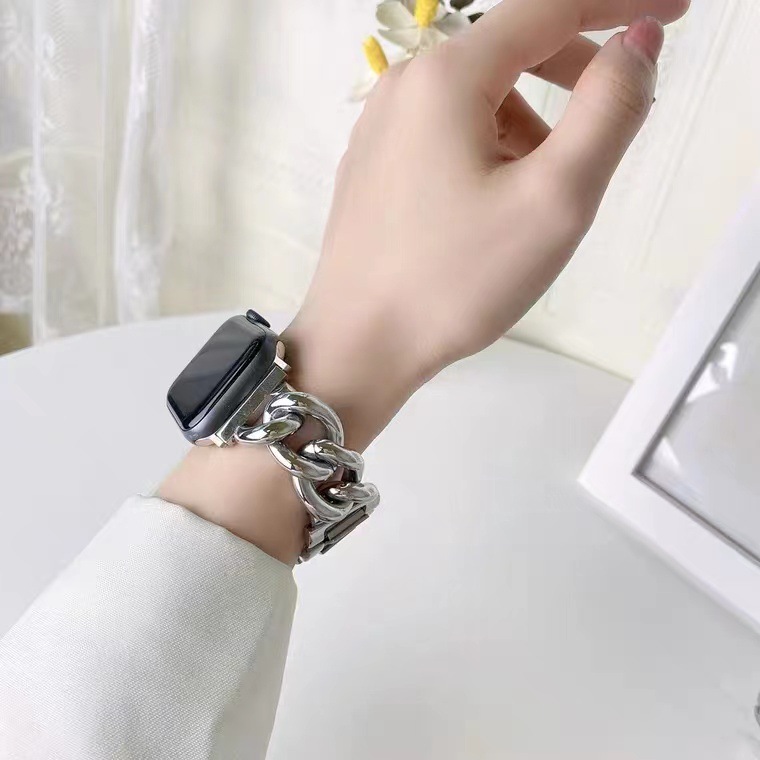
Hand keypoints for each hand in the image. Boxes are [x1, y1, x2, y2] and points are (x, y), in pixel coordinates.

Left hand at [285, 0, 688, 448]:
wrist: (358, 346)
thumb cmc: (455, 281)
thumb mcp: (554, 198)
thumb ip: (609, 109)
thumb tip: (637, 40)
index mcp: (446, 77)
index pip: (550, 8)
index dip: (621, 4)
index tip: (674, 14)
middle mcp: (403, 85)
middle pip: (509, 49)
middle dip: (572, 74)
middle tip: (612, 122)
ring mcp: (379, 127)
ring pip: (478, 99)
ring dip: (529, 127)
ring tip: (538, 199)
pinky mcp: (373, 167)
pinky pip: (446, 134)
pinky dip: (489, 150)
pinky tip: (490, 210)